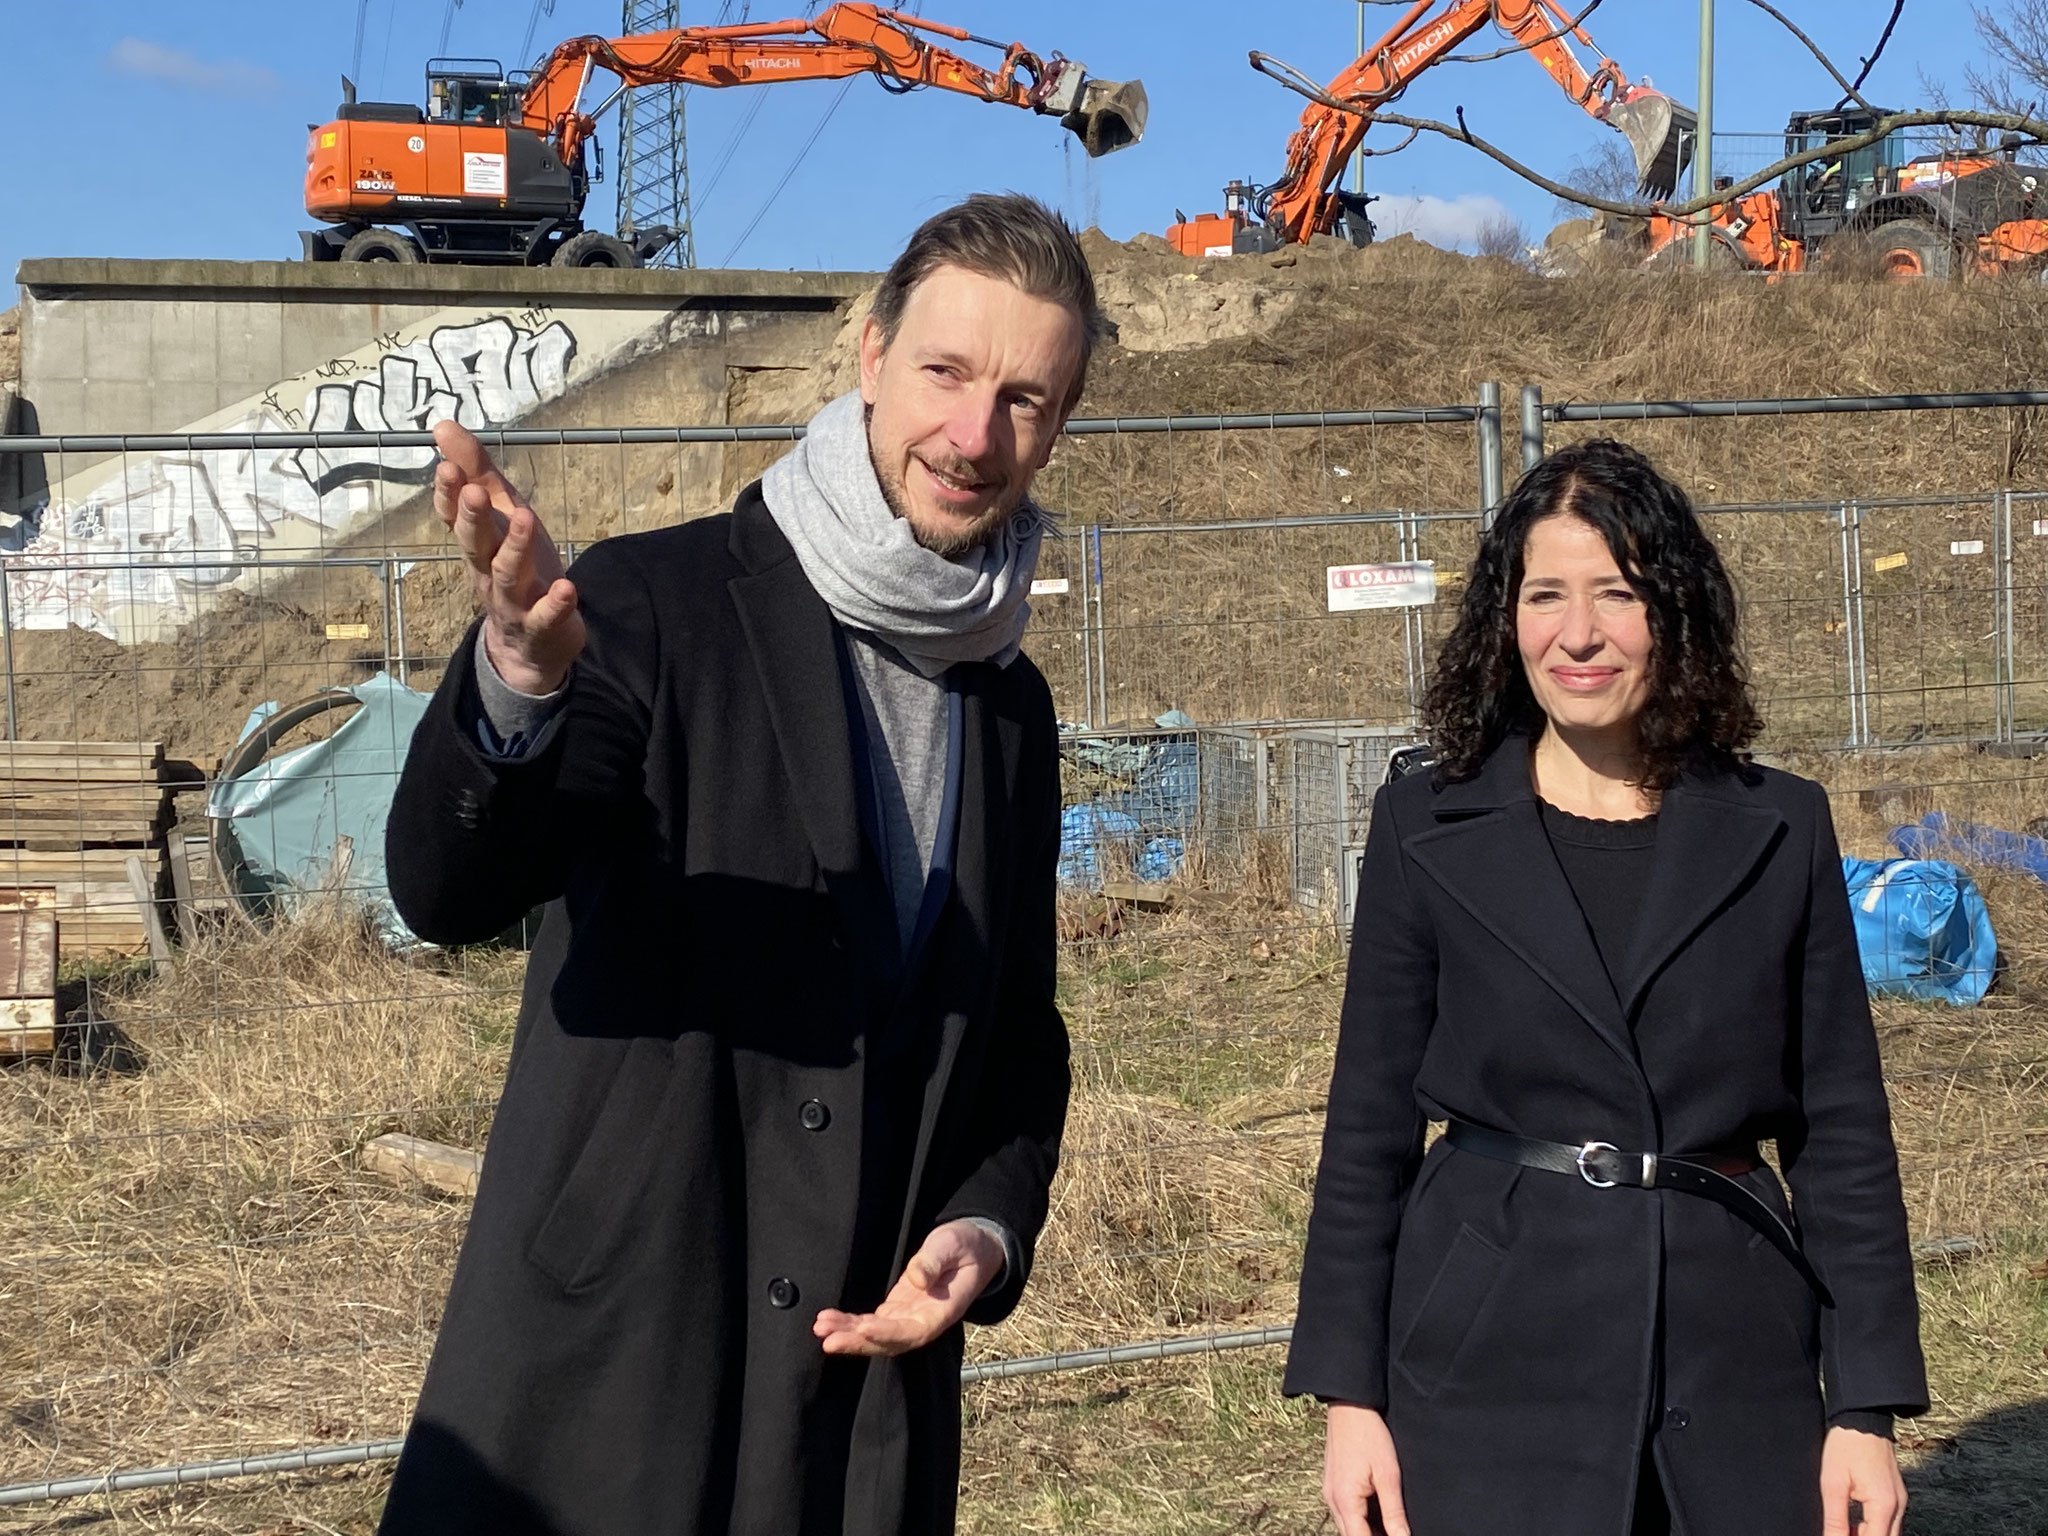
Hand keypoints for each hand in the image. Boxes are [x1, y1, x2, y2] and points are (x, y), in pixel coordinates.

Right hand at [433, 419, 584, 695]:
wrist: (530, 644)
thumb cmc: (515, 566)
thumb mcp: (501, 515)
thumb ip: (477, 472)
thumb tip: (442, 425)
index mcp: (477, 543)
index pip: (455, 517)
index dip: (449, 495)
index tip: (447, 467)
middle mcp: (487, 570)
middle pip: (475, 543)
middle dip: (472, 517)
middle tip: (474, 491)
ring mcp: (513, 601)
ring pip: (506, 575)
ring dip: (515, 548)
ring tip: (526, 518)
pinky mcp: (541, 626)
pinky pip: (545, 616)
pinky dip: (555, 604)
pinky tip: (567, 588)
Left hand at [811, 1220, 1005, 1357]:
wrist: (974, 1247)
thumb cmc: (966, 1245)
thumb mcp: (953, 1245)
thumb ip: (935, 1260)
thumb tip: (916, 1278)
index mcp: (943, 1312)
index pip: (914, 1331)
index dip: (888, 1334)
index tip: (864, 1328)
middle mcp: (924, 1321)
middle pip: (889, 1342)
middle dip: (858, 1342)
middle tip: (828, 1340)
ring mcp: (909, 1317)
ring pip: (876, 1335)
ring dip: (849, 1334)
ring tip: (821, 1328)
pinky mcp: (897, 1309)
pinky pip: (871, 1323)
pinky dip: (850, 1324)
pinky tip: (828, 1321)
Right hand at [1324, 1402, 1407, 1535]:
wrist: (1349, 1405)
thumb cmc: (1369, 1435)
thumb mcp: (1388, 1475)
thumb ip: (1394, 1512)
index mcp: (1345, 1501)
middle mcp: (1332, 1501)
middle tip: (1396, 1533)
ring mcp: (1329, 1493)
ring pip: (1347, 1527)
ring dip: (1365, 1532)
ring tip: (1390, 1528)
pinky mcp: (1332, 1485)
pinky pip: (1344, 1513)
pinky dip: (1359, 1521)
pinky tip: (1377, 1517)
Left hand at [1822, 1425, 1904, 1535]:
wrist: (1862, 1417)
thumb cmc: (1847, 1445)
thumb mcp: (1833, 1483)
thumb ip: (1835, 1519)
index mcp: (1885, 1505)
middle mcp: (1898, 1506)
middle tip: (1839, 1533)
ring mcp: (1900, 1500)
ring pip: (1889, 1533)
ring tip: (1843, 1530)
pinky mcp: (1895, 1494)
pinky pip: (1888, 1521)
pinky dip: (1872, 1528)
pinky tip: (1853, 1525)